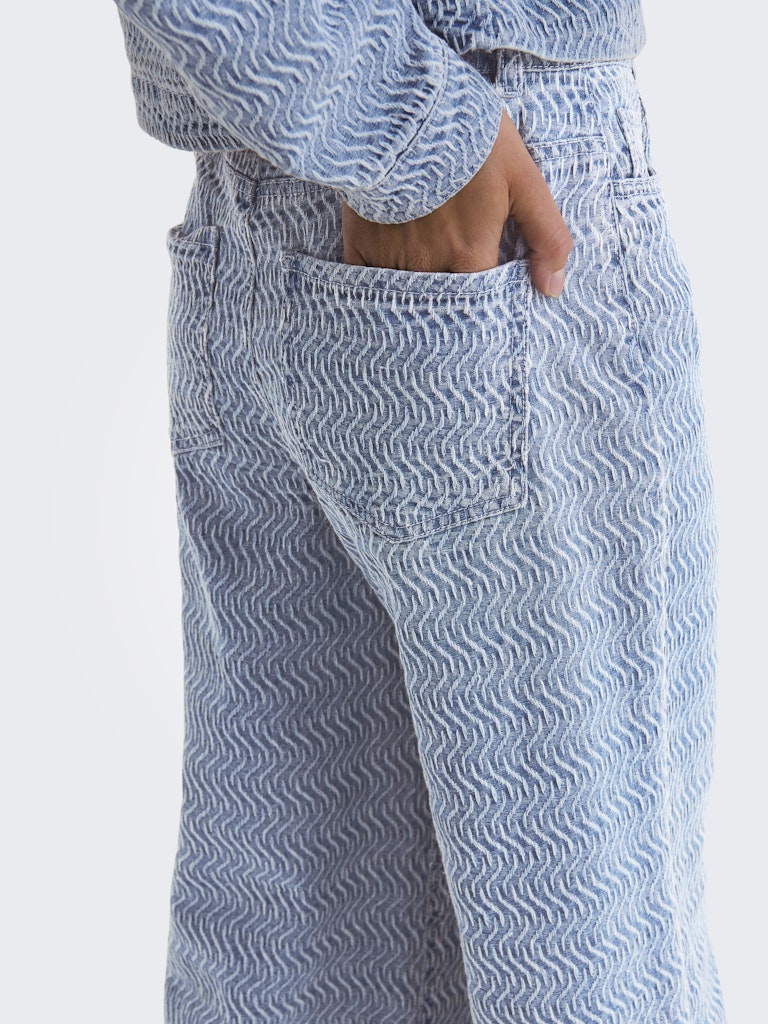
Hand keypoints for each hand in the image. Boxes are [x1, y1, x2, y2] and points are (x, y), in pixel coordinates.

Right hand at [341, 108, 571, 297]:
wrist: (407, 103)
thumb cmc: (472, 138)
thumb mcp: (523, 179)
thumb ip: (545, 235)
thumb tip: (552, 289)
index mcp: (469, 256)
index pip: (480, 305)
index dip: (485, 307)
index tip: (487, 304)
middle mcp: (428, 265)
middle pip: (441, 305)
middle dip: (449, 309)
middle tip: (453, 302)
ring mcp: (390, 255)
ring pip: (404, 296)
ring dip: (415, 295)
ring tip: (423, 281)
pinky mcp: (360, 241)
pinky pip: (367, 280)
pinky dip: (377, 283)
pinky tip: (388, 274)